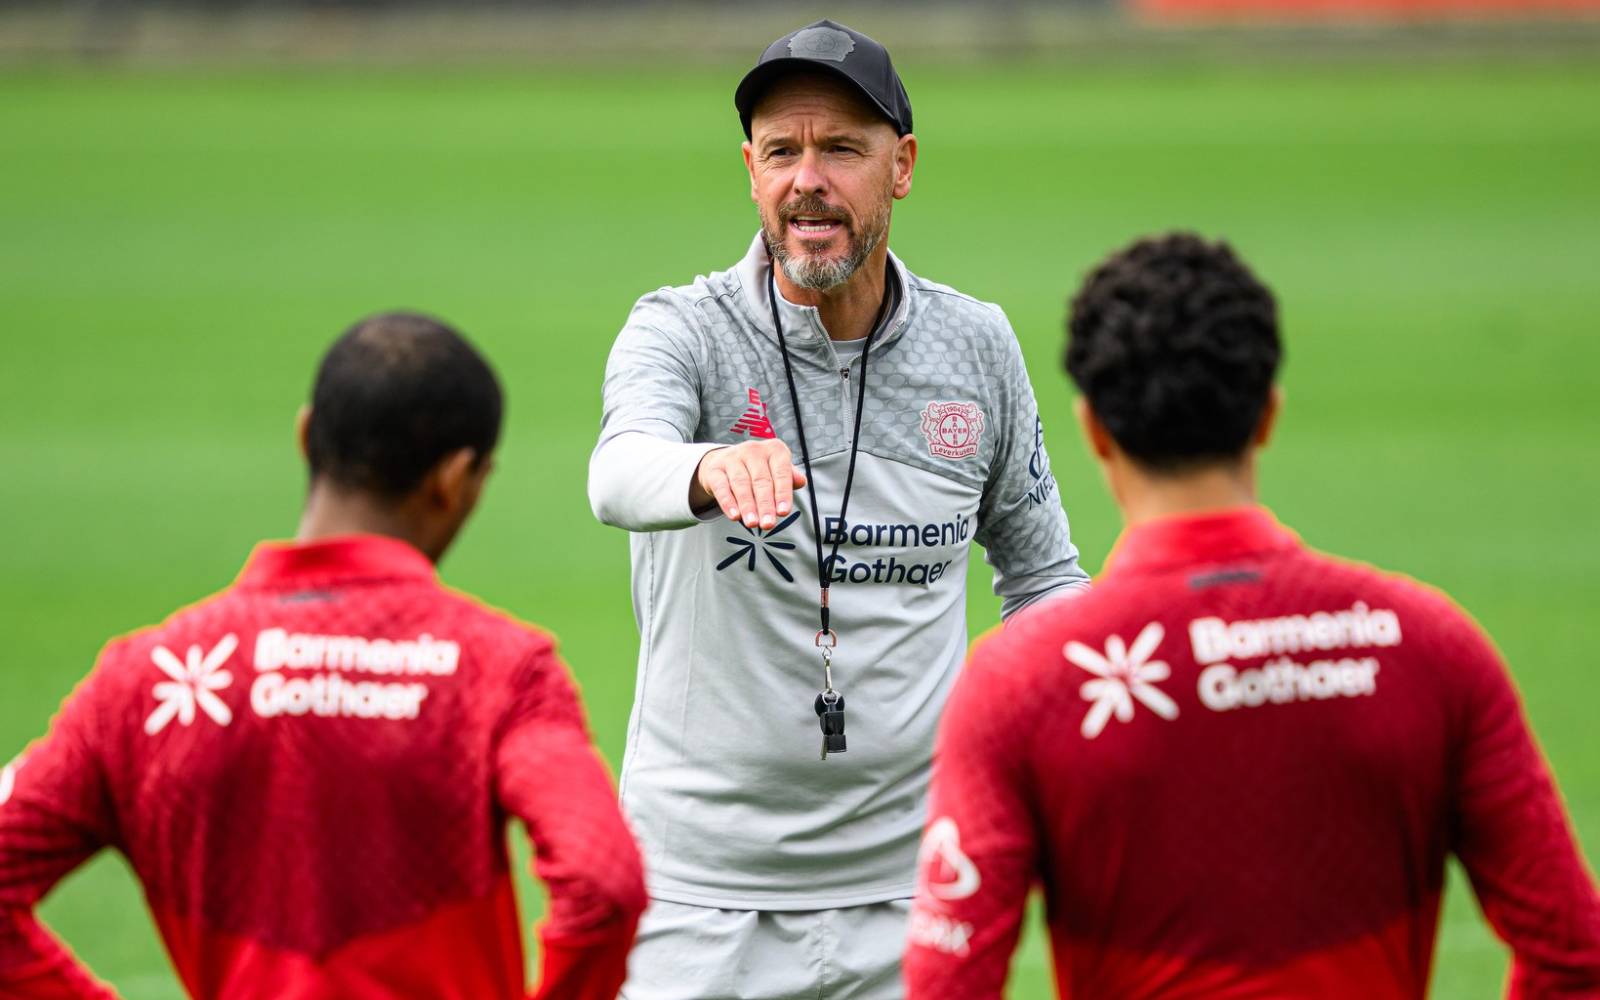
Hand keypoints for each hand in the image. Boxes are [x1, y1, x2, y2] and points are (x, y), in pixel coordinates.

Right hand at [691, 440, 806, 529]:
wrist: (726, 463)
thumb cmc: (760, 471)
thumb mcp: (776, 471)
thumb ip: (790, 478)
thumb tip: (801, 481)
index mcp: (774, 449)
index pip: (781, 473)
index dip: (783, 494)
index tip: (783, 512)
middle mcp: (753, 449)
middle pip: (761, 480)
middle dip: (765, 505)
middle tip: (768, 524)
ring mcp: (732, 457)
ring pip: (741, 484)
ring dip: (747, 506)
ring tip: (753, 524)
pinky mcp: (715, 468)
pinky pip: (721, 487)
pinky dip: (728, 502)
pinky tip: (734, 516)